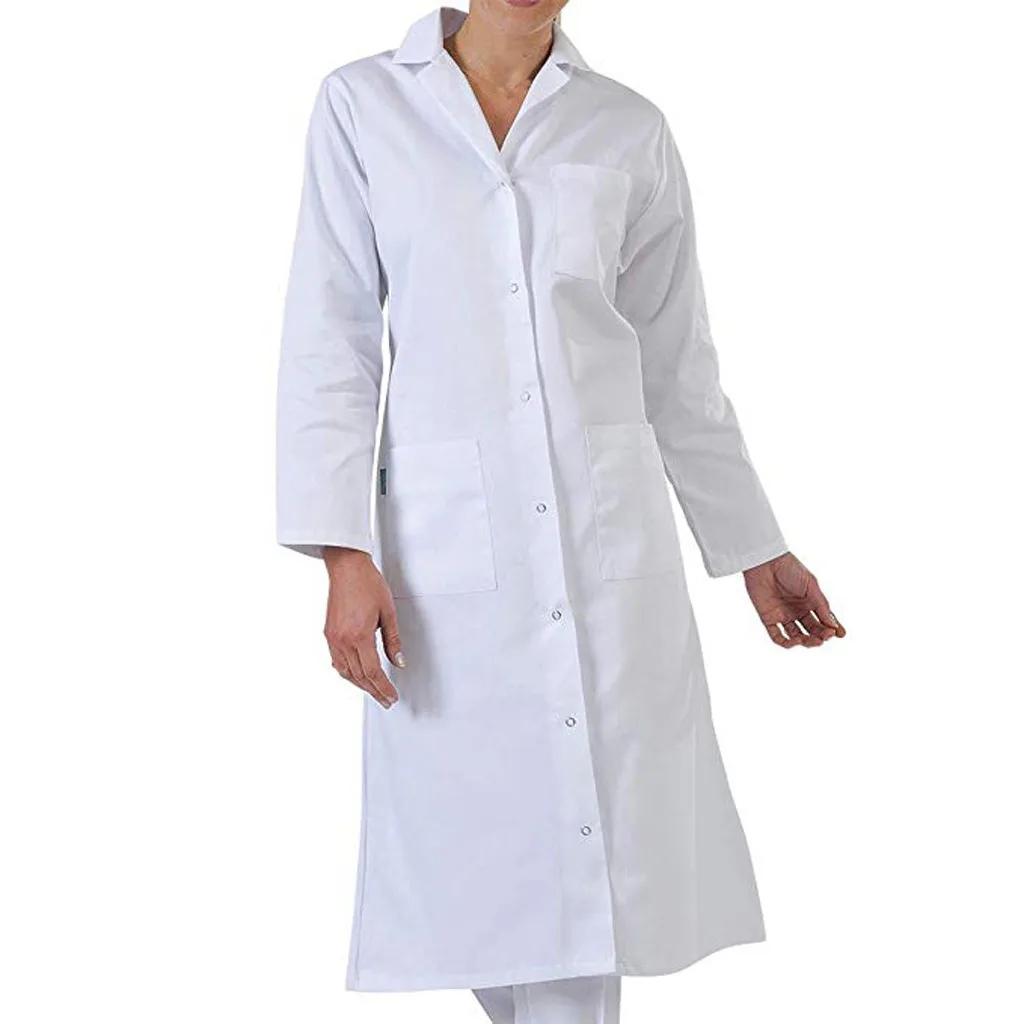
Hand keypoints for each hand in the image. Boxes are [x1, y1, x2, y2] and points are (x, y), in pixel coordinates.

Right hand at [322, 547, 404, 707]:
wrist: (346, 567)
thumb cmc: (367, 583)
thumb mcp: (388, 612)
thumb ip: (393, 640)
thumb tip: (399, 661)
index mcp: (359, 636)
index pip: (373, 672)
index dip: (383, 688)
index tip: (391, 697)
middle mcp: (343, 640)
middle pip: (359, 676)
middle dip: (374, 691)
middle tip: (386, 700)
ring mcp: (333, 638)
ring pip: (346, 672)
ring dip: (360, 685)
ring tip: (374, 691)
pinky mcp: (328, 633)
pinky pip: (337, 662)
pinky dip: (347, 673)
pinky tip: (356, 675)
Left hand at [743, 552, 845, 648]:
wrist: (766, 561)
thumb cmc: (789, 568)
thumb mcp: (811, 586)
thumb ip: (821, 606)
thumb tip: (833, 626)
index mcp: (809, 602)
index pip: (823, 620)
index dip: (832, 629)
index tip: (841, 634)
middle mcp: (797, 611)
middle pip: (812, 630)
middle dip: (821, 636)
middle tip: (826, 637)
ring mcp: (783, 615)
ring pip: (796, 636)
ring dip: (806, 642)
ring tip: (814, 641)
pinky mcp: (768, 618)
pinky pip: (776, 635)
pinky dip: (785, 642)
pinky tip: (795, 641)